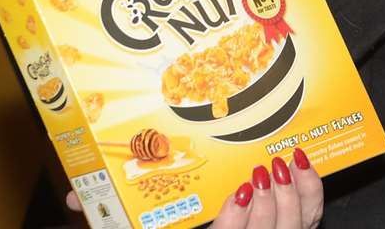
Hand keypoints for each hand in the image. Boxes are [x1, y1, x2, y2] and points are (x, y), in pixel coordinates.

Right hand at [64, 148, 323, 227]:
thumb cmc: (174, 223)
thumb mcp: (149, 227)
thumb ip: (114, 218)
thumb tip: (71, 197)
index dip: (239, 221)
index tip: (242, 189)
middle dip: (271, 201)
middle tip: (263, 167)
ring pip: (297, 226)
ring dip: (293, 193)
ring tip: (281, 162)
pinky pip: (312, 217)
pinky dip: (312, 191)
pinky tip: (303, 165)